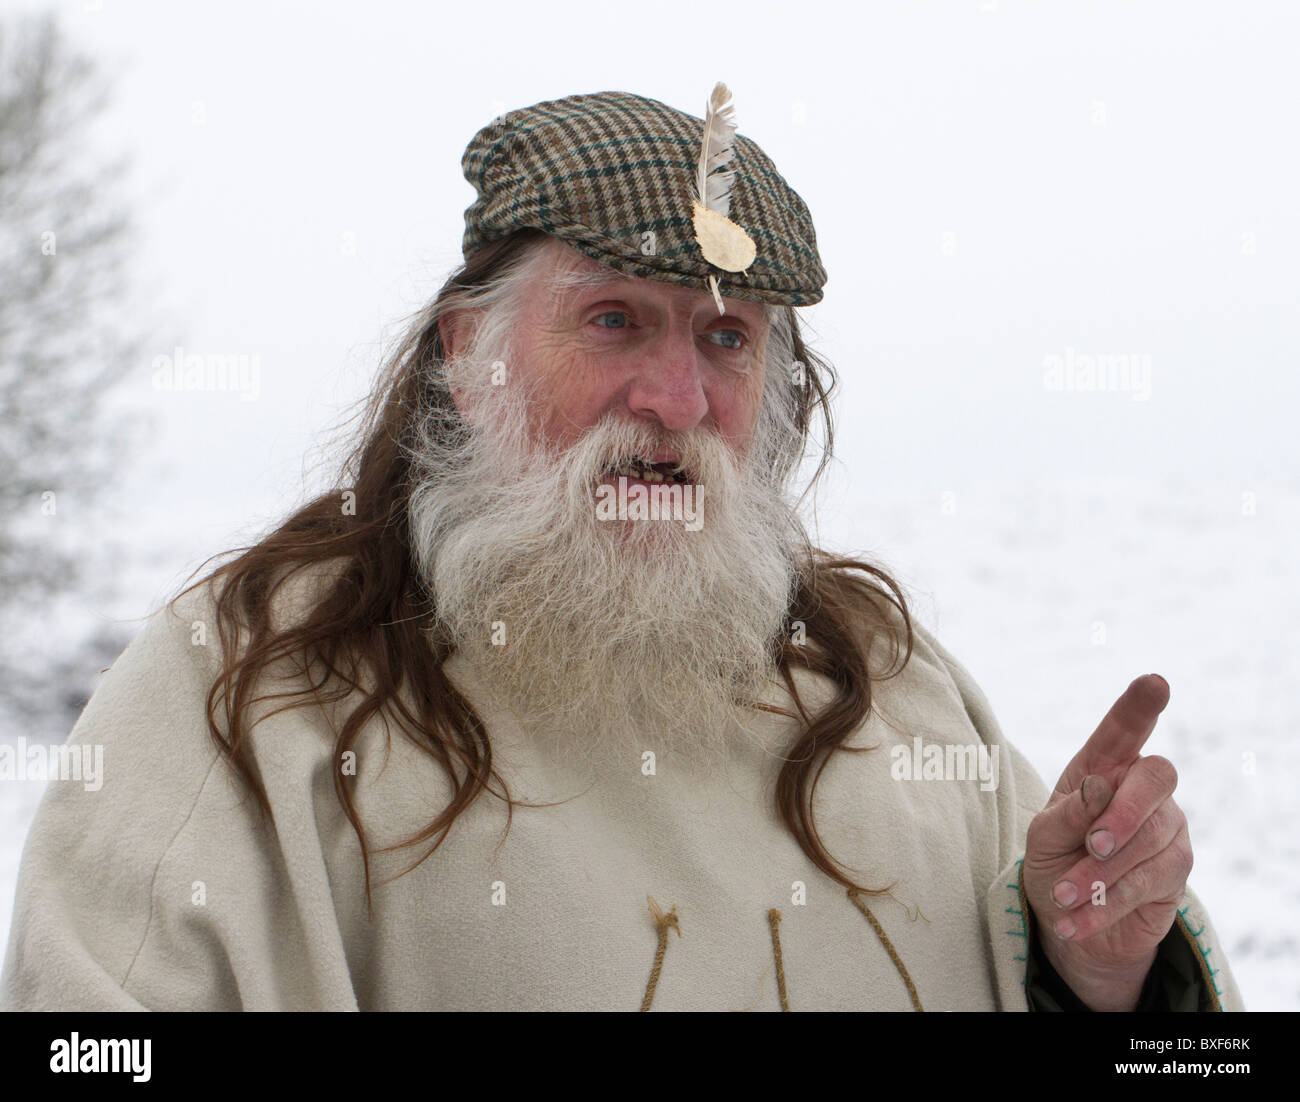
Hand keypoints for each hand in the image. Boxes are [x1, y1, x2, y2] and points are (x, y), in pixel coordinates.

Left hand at [1022, 674, 1192, 1010]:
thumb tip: (1098, 789)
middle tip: (1091, 845)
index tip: (1155, 683)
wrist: (1070, 918)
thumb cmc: (1054, 861)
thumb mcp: (1044, 836)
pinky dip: (1105, 903)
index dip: (1139, 707)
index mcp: (1103, 768)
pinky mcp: (1176, 872)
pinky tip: (1075, 920)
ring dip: (1101, 873)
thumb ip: (1068, 813)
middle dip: (1124, 813)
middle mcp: (1142, 790)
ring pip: (1150, 840)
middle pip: (1157, 777)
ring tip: (1064, 894)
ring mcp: (1166, 828)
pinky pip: (1149, 882)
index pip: (1125, 730)